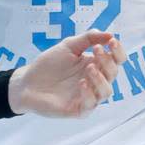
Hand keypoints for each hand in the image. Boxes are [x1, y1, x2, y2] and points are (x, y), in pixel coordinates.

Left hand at [9, 31, 123, 116]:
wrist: (27, 81)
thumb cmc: (49, 65)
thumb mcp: (68, 46)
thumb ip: (88, 38)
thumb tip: (110, 34)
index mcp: (95, 65)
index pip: (116, 60)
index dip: (117, 51)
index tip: (111, 41)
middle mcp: (95, 82)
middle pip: (113, 74)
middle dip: (108, 61)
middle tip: (96, 51)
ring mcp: (87, 96)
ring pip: (106, 92)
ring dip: (101, 79)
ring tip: (90, 68)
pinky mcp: (78, 109)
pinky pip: (90, 105)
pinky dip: (89, 94)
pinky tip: (82, 83)